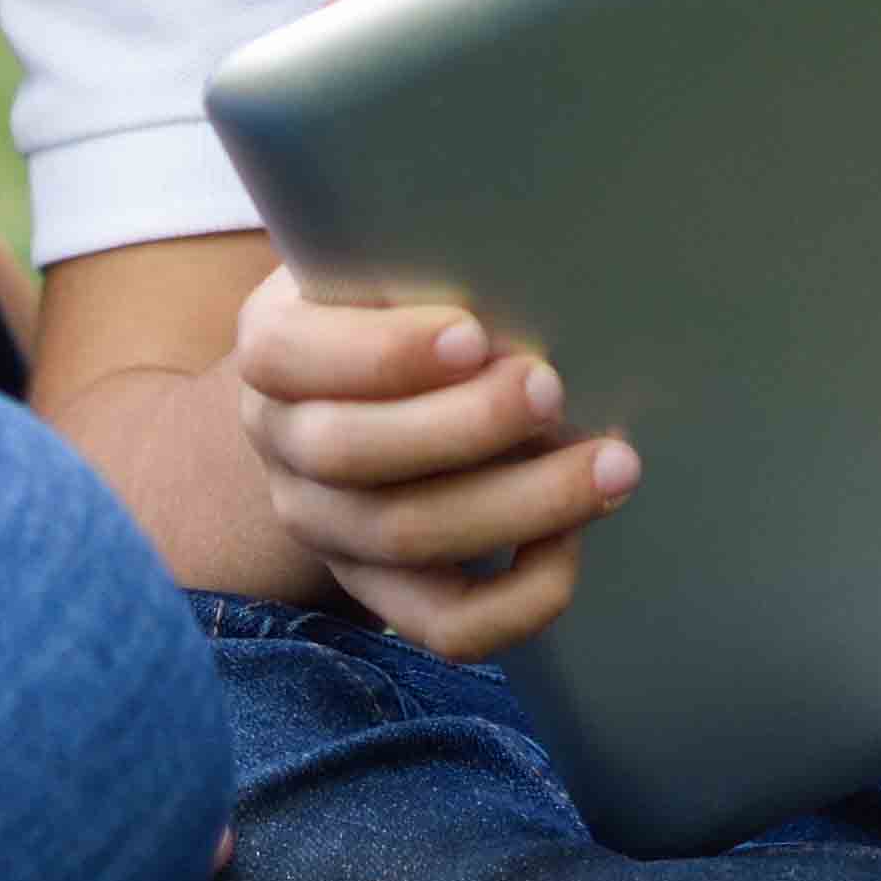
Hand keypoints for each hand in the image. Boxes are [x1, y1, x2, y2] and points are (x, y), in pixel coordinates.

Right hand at [226, 265, 634, 660]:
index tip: (475, 334)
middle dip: (465, 425)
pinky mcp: (379, 591)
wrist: (366, 394)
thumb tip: (533, 258)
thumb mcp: (386, 259)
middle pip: (352, 453)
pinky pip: (442, 624)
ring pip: (403, 536)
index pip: (289, 356)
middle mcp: (281, 442)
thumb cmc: (402, 301)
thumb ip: (427, 255)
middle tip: (552, 388)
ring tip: (609, 465)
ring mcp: (324, 526)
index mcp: (272, 345)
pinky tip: (571, 546)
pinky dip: (516, 600)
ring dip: (517, 503)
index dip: (382, 354)